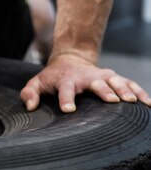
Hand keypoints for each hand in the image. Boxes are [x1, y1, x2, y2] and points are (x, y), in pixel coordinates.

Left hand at [20, 53, 150, 112]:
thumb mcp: (37, 83)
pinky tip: (148, 103)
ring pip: (116, 81)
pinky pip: (130, 84)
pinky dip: (140, 92)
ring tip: (131, 101)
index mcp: (66, 80)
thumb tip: (30, 106)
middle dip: (103, 91)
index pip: (65, 89)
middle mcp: (86, 78)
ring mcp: (103, 77)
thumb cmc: (53, 77)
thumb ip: (30, 93)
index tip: (69, 109)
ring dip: (124, 90)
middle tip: (111, 100)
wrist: (70, 61)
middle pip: (96, 83)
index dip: (66, 99)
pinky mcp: (114, 79)